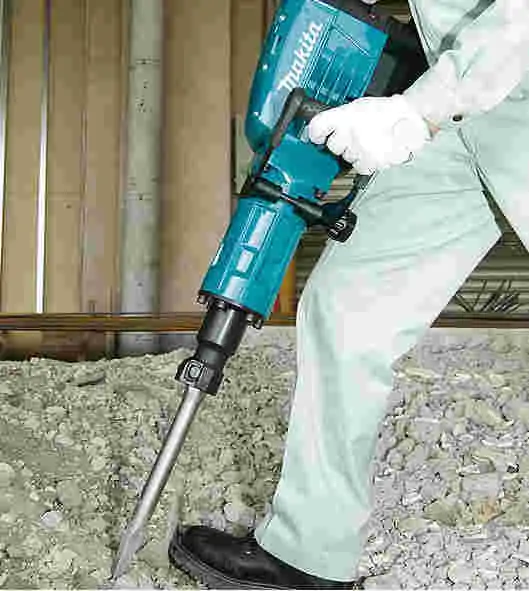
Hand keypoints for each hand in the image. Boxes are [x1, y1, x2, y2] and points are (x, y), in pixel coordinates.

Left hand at [308, 95, 431, 174]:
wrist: (412, 117)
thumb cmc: (386, 111)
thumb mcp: (357, 107)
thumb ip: (338, 119)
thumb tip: (320, 132)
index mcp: (345, 116)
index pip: (318, 128)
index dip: (315, 134)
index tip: (317, 137)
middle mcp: (349, 132)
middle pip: (333, 145)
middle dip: (342, 142)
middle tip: (357, 134)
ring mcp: (359, 149)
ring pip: (347, 157)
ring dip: (355, 151)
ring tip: (371, 140)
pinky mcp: (370, 162)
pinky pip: (359, 167)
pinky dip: (365, 162)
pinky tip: (374, 151)